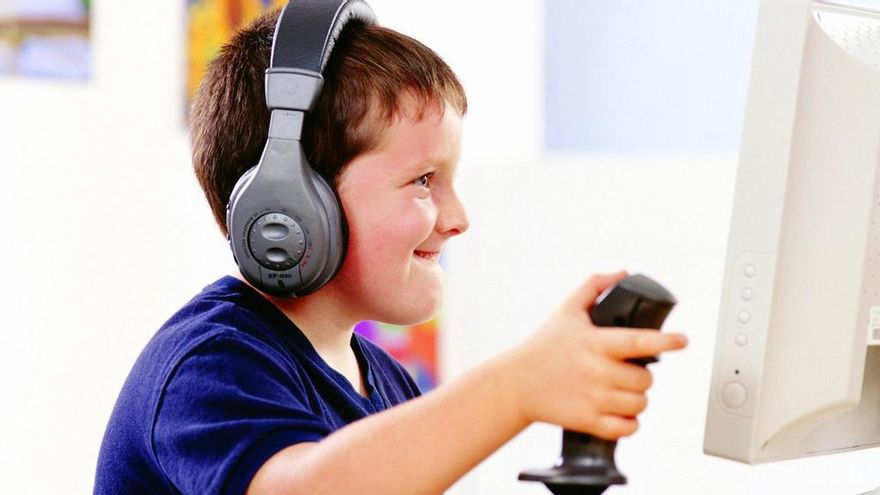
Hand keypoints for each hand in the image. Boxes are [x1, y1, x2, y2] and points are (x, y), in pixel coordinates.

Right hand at [503, 271, 687, 439]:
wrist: (515, 384)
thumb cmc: (542, 348)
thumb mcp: (566, 311)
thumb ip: (594, 288)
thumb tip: (621, 274)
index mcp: (595, 343)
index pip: (639, 342)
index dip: (665, 341)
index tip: (681, 340)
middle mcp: (597, 372)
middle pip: (646, 379)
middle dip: (641, 374)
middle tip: (626, 370)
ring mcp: (593, 399)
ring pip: (640, 404)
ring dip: (636, 398)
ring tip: (620, 390)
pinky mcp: (588, 421)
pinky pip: (627, 429)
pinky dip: (628, 423)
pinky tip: (618, 411)